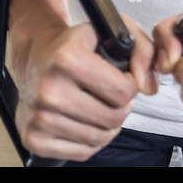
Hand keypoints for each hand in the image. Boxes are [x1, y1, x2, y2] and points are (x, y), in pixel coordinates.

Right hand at [14, 15, 156, 160]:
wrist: (34, 59)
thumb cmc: (74, 47)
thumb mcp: (110, 31)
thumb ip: (143, 49)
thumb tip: (148, 87)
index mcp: (66, 59)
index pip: (123, 91)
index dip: (129, 85)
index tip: (120, 78)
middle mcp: (49, 90)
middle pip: (114, 118)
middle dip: (120, 107)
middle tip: (110, 94)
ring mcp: (39, 118)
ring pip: (100, 138)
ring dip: (108, 125)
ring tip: (98, 106)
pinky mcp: (35, 140)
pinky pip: (83, 152)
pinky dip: (90, 140)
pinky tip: (84, 120)